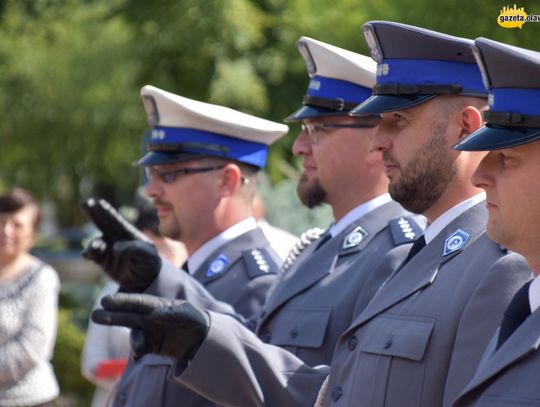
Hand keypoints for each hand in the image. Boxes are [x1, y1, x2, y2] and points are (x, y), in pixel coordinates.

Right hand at [81, 198, 160, 291]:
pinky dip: (88, 253)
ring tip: (96, 248)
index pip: (117, 221)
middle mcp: (116, 237)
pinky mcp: (102, 259)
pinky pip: (92, 254)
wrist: (144, 280)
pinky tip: (87, 255)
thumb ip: (135, 250)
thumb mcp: (148, 257)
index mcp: (129, 233)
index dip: (108, 211)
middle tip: (86, 202)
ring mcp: (108, 247)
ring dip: (94, 243)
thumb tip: (116, 247)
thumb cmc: (149, 264)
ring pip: (96, 241)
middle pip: (104, 224)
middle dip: (95, 213)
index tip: (99, 202)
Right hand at [92, 293, 209, 360]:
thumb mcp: (189, 315)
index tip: (106, 300)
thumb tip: (155, 314)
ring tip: (137, 346)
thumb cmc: (196, 321)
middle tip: (95, 314)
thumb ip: (173, 313)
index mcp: (158, 305)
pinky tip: (139, 355)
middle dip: (113, 315)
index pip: (138, 302)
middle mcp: (150, 317)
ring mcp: (149, 331)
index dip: (123, 301)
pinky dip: (138, 352)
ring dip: (131, 339)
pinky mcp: (151, 346)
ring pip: (134, 334)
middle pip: (128, 315)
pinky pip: (140, 349)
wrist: (202, 340)